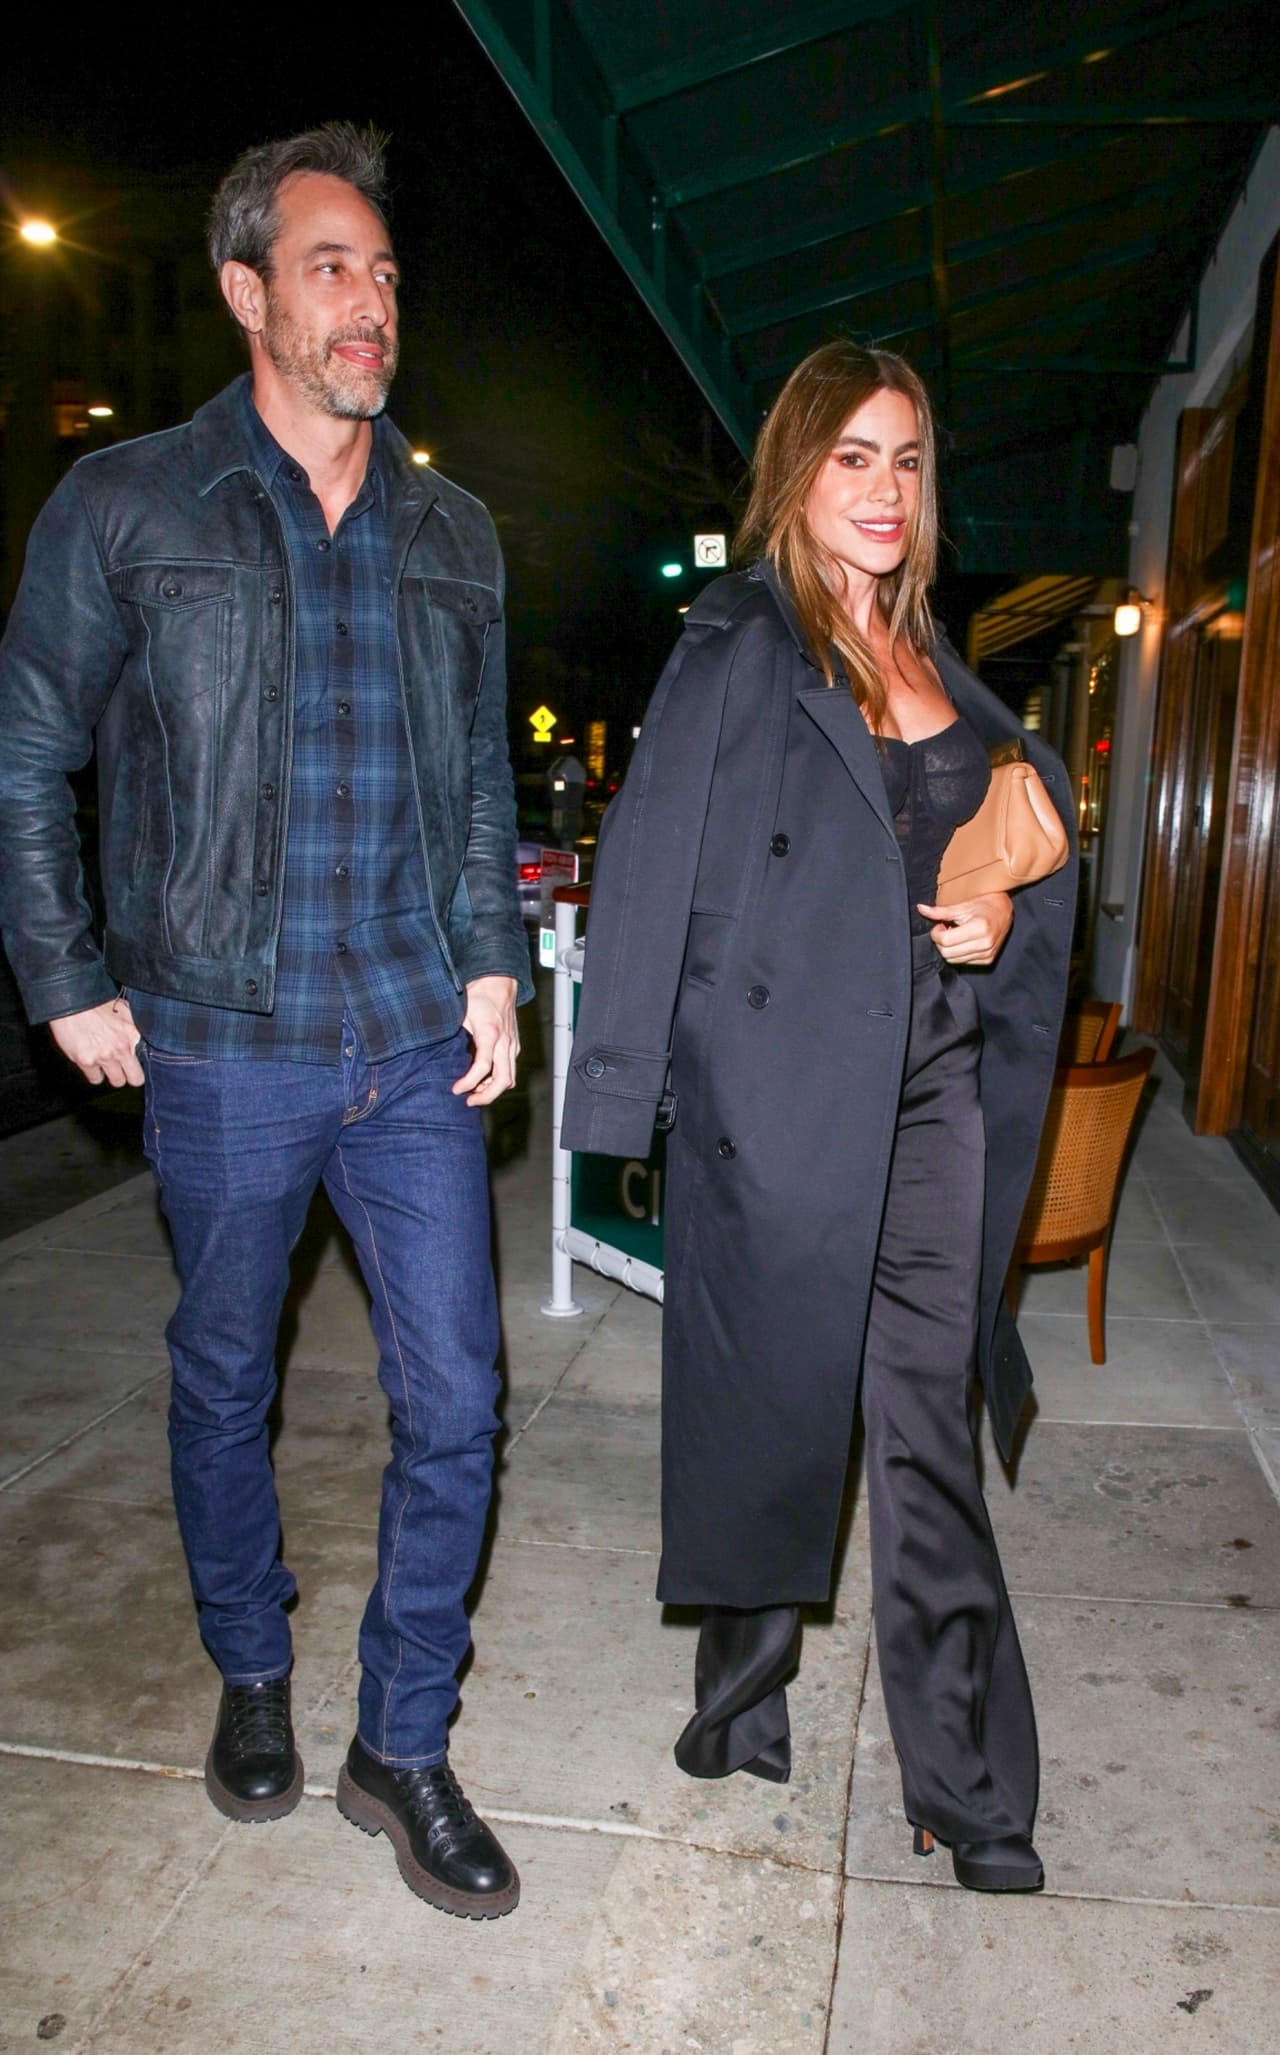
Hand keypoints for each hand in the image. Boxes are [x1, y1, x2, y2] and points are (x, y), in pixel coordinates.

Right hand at [49, 996, 143, 1086]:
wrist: (71, 1001)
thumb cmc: (94, 1002)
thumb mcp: (122, 1010)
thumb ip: (131, 1028)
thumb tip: (137, 1039)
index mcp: (132, 1034)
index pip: (146, 1061)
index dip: (138, 1064)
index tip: (133, 1064)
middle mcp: (122, 1048)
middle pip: (135, 1079)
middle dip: (129, 1076)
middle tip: (121, 1070)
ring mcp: (104, 1056)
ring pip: (116, 1081)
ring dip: (111, 1074)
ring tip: (103, 1064)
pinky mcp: (86, 1061)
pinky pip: (95, 1078)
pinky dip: (93, 1073)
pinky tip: (90, 1061)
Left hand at [452, 975, 519, 1105]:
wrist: (499, 981)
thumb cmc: (478, 994)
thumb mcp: (460, 1011)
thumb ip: (452, 1033)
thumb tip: (434, 1051)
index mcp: (490, 1033)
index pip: (483, 1067)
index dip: (468, 1082)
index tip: (455, 1089)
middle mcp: (505, 1041)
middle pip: (504, 1080)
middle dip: (486, 1096)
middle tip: (468, 1101)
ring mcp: (512, 1044)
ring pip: (510, 1078)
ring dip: (493, 1089)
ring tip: (474, 1093)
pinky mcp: (514, 1045)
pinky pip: (510, 1069)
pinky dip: (498, 1079)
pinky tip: (483, 1080)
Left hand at [917, 893, 1013, 966]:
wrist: (1005, 910)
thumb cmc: (984, 904)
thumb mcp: (962, 906)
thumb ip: (940, 911)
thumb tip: (921, 909)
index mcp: (979, 928)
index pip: (945, 940)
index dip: (936, 933)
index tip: (940, 925)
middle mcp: (985, 944)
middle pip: (947, 953)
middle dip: (941, 941)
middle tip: (946, 929)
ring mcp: (987, 954)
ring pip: (953, 960)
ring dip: (949, 948)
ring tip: (955, 934)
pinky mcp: (988, 960)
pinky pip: (963, 962)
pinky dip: (959, 952)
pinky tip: (964, 941)